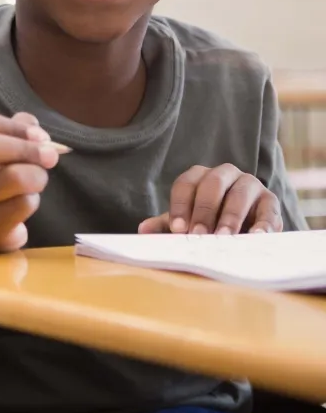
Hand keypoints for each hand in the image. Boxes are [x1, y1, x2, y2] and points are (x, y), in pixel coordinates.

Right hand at [0, 111, 60, 252]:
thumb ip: (13, 134)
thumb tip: (33, 125)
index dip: (15, 126)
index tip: (40, 136)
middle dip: (29, 149)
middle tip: (51, 157)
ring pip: (13, 177)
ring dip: (37, 176)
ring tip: (37, 181)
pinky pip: (21, 204)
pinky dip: (33, 200)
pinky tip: (25, 204)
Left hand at [138, 164, 282, 234]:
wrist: (243, 228)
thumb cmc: (208, 222)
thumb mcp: (187, 222)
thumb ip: (167, 224)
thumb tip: (143, 230)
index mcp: (200, 177)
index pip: (185, 184)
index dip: (180, 206)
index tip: (177, 229)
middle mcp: (224, 174)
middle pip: (212, 184)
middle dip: (204, 211)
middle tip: (198, 235)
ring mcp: (249, 184)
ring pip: (240, 193)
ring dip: (230, 216)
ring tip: (223, 238)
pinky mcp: (270, 200)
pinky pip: (267, 208)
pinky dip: (262, 223)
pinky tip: (255, 237)